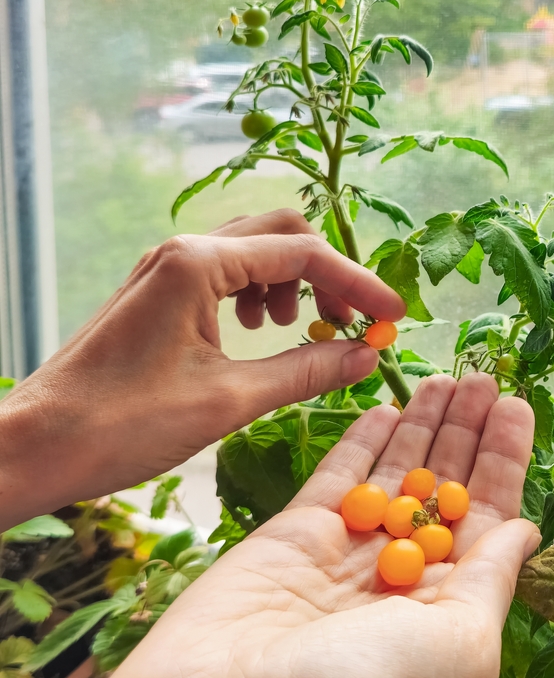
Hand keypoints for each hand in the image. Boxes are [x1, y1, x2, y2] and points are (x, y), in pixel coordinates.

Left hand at [0, 210, 405, 526]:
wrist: (36, 445)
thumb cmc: (123, 424)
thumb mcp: (230, 400)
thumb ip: (307, 371)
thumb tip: (367, 355)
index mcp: (198, 264)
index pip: (304, 254)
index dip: (359, 284)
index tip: (394, 318)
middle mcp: (181, 251)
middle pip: (282, 233)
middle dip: (328, 273)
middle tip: (353, 321)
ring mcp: (165, 269)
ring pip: (254, 250)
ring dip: (293, 283)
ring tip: (299, 331)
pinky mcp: (158, 293)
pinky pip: (226, 273)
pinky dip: (259, 295)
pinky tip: (259, 335)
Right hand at [68, 374, 539, 677]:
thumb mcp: (460, 647)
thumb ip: (491, 580)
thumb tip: (526, 530)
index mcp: (448, 607)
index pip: (488, 517)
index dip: (504, 461)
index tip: (516, 407)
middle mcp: (401, 577)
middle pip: (444, 487)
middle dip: (466, 432)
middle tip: (484, 377)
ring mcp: (347, 552)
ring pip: (395, 473)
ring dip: (423, 425)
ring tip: (449, 378)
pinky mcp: (293, 533)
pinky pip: (337, 475)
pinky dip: (362, 440)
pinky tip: (388, 406)